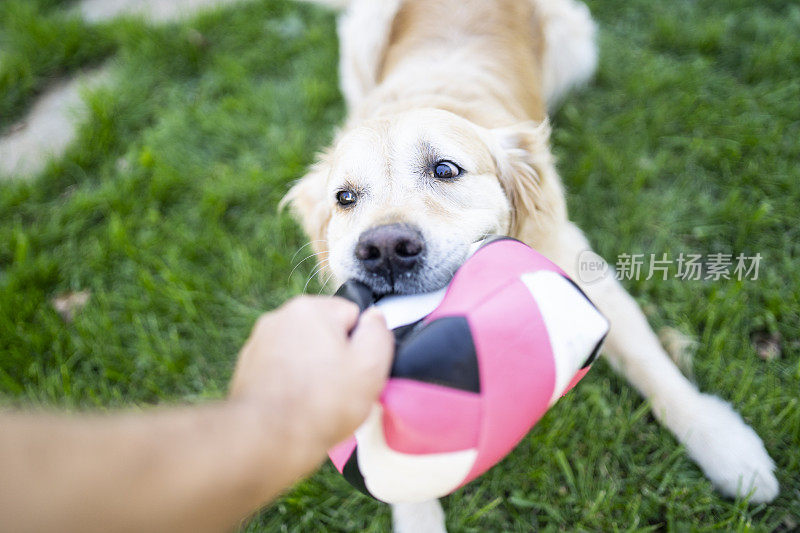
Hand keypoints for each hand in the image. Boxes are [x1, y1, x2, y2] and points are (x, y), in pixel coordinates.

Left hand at [229, 296, 392, 463]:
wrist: (267, 440)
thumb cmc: (321, 404)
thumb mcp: (371, 366)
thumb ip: (379, 333)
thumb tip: (374, 319)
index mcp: (309, 309)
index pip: (352, 316)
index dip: (361, 346)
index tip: (357, 370)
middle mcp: (279, 318)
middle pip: (325, 333)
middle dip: (334, 357)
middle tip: (339, 389)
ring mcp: (259, 343)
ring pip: (302, 353)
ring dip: (312, 370)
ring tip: (317, 402)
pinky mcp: (247, 369)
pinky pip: (282, 370)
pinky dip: (290, 384)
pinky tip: (295, 406)